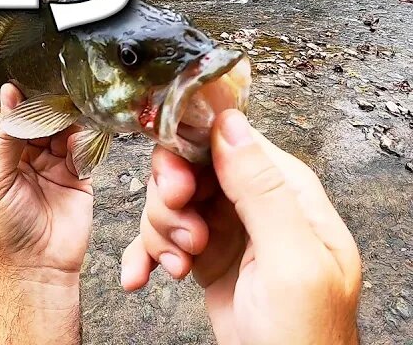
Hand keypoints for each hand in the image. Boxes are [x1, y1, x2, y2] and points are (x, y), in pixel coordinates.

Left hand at [0, 84, 89, 344]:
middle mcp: (32, 157)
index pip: (18, 118)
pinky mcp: (80, 177)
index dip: (26, 102)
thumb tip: (8, 96)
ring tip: (73, 110)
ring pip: (67, 131)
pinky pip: (86, 150)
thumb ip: (5, 137)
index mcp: (7, 155)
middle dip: (52, 108)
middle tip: (60, 92)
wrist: (38, 265)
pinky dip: (86, 140)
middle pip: (45, 121)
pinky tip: (83, 134)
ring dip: (70, 120)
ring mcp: (57, 166)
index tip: (33, 81)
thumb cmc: (8, 229)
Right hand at [121, 110, 359, 344]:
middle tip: (181, 233)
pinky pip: (160, 238)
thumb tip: (232, 123)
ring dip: (159, 233)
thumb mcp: (289, 259)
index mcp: (289, 194)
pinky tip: (142, 275)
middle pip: (191, 168)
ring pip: (169, 202)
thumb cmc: (304, 337)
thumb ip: (262, 189)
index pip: (231, 142)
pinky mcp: (204, 257)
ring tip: (178, 265)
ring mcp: (229, 232)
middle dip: (170, 200)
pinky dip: (143, 255)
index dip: (192, 156)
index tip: (176, 187)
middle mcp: (257, 206)